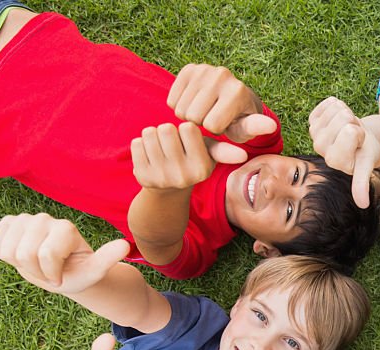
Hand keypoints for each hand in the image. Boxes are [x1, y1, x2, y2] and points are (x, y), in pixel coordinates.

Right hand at [0, 213, 130, 292]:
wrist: (61, 270)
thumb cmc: (78, 273)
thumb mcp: (94, 272)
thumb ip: (107, 259)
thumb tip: (125, 245)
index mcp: (65, 228)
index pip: (45, 254)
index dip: (51, 274)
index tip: (62, 278)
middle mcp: (45, 219)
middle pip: (24, 253)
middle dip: (36, 271)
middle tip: (49, 272)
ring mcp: (25, 219)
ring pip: (8, 250)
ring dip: (20, 266)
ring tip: (37, 265)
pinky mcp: (8, 224)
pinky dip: (4, 256)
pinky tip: (21, 255)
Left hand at [131, 122, 248, 190]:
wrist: (167, 192)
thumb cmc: (191, 163)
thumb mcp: (209, 156)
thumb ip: (224, 151)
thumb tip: (243, 156)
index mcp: (201, 168)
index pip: (187, 127)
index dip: (186, 130)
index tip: (188, 142)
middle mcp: (182, 176)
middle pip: (166, 129)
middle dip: (167, 131)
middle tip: (172, 145)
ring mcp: (161, 178)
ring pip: (149, 133)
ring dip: (153, 137)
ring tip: (161, 149)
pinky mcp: (142, 177)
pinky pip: (136, 144)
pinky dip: (141, 146)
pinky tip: (150, 156)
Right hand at [168, 64, 275, 142]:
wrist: (231, 97)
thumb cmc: (239, 119)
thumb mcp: (246, 129)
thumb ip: (254, 129)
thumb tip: (271, 126)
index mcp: (237, 91)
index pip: (211, 125)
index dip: (216, 130)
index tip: (225, 124)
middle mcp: (221, 75)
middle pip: (193, 117)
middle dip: (201, 123)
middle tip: (213, 116)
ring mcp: (203, 69)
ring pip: (180, 109)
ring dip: (189, 116)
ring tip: (205, 110)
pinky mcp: (189, 68)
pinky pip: (172, 100)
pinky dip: (180, 106)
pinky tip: (194, 103)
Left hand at [308, 96, 379, 207]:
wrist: (360, 142)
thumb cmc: (365, 153)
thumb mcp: (367, 166)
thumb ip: (361, 183)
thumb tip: (363, 205)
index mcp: (334, 160)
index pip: (350, 130)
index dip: (360, 132)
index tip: (360, 143)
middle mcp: (320, 147)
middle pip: (344, 117)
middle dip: (355, 122)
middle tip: (355, 136)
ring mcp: (314, 133)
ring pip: (337, 108)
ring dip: (348, 114)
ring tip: (348, 129)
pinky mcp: (312, 119)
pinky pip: (330, 102)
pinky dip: (339, 107)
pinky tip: (340, 120)